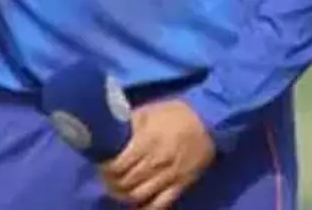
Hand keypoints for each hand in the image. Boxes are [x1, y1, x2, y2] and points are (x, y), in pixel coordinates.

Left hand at [99, 100, 215, 209]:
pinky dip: (146, 208)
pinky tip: (137, 204)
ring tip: (118, 190)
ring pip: (139, 195)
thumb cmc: (176, 114)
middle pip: (125, 182)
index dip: (105, 169)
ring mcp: (169, 176)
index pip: (117, 165)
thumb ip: (130, 123)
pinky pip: (160, 203)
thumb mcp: (150, 111)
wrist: (210, 120)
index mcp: (147, 142)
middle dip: (111, 183)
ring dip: (124, 195)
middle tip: (107, 179)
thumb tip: (110, 133)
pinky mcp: (181, 184)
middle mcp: (156, 162)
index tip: (101, 165)